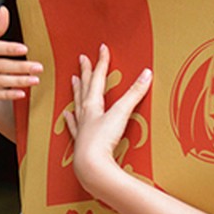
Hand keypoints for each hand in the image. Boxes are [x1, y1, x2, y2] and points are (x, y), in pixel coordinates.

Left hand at [64, 45, 151, 196]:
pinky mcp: (81, 141)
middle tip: (82, 59)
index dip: (102, 62)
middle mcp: (85, 113)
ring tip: (73, 80)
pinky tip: (66, 115)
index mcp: (93, 104)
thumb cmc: (103, 140)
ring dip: (76, 91)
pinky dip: (70, 119)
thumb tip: (147, 74)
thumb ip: (134, 94)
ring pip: (77, 104)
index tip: (102, 48)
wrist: (91, 165)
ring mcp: (81, 127)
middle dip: (86, 72)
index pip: (98, 78)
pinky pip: (73, 126)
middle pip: (85, 87)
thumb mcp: (122, 114)